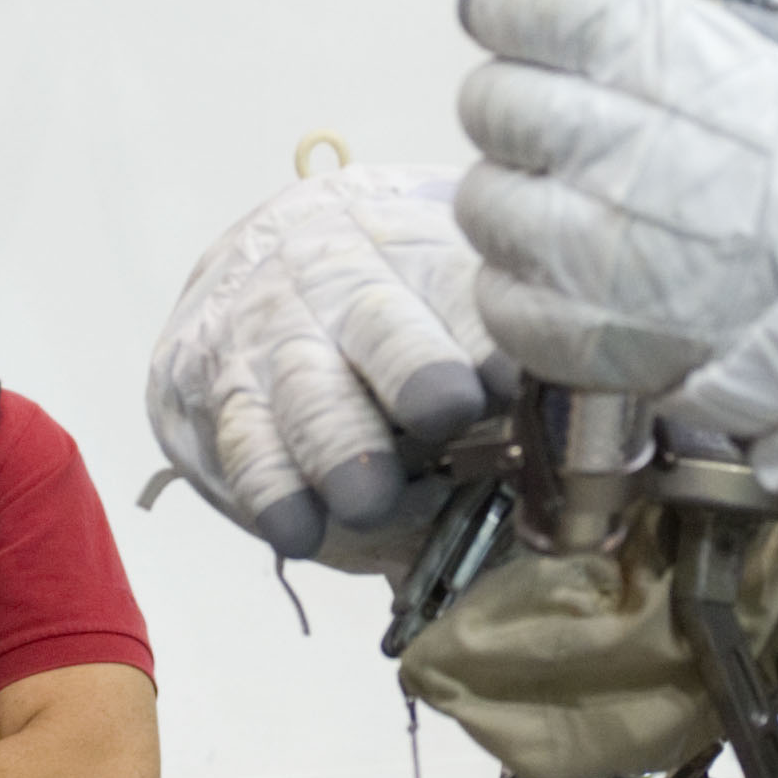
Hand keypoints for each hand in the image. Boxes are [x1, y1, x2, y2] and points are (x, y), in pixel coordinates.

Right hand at [147, 162, 508, 561]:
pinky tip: (297, 527)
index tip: (518, 376)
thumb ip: (499, 373)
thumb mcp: (441, 305)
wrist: (252, 258)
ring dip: (337, 444)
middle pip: (379, 322)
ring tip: (366, 500)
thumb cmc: (388, 315)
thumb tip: (569, 460)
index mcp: (419, 249)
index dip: (487, 333)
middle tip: (446, 411)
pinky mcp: (207, 381)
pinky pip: (240, 437)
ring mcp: (268, 327)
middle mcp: (339, 276)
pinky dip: (270, 487)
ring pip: (304, 384)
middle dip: (413, 367)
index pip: (458, 284)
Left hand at [451, 0, 777, 417]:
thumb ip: (679, 2)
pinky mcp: (582, 335)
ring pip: (484, 198)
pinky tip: (583, 268)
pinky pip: (500, 292)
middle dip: (516, 97)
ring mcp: (597, 254)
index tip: (511, 9)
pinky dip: (529, 280)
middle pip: (491, 100)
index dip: (508, 2)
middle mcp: (624, 152)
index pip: (530, 4)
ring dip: (520, 192)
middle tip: (561, 115)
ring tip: (581, 200)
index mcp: (674, 61)